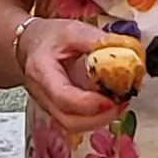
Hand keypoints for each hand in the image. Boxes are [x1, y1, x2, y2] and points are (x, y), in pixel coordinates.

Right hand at [16, 17, 121, 134]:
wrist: (30, 45)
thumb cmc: (49, 38)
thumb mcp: (72, 30)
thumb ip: (98, 40)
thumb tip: (127, 50)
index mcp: (42, 72)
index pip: (63, 97)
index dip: (90, 103)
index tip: (112, 98)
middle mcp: (43, 95)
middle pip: (68, 121)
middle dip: (99, 118)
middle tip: (121, 102)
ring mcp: (50, 106)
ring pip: (73, 126)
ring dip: (99, 120)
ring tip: (118, 102)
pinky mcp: (59, 111)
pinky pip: (77, 122)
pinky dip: (96, 117)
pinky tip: (109, 104)